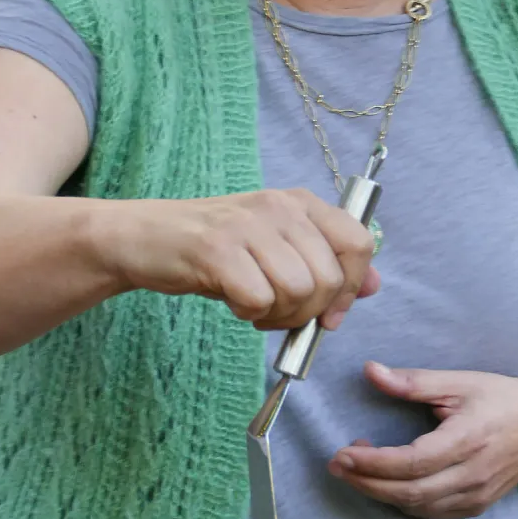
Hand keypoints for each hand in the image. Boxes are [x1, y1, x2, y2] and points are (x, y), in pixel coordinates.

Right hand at [110, 188, 377, 330]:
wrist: (143, 238)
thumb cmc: (214, 249)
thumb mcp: (276, 248)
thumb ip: (325, 262)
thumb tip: (374, 285)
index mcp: (300, 203)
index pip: (358, 244)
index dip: (351, 289)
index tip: (329, 314)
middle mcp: (279, 207)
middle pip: (329, 279)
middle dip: (308, 312)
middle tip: (277, 311)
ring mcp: (248, 226)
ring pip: (298, 291)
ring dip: (277, 315)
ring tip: (254, 305)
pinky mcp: (217, 250)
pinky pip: (258, 299)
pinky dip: (249, 313)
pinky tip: (233, 301)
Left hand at [326, 362, 517, 518]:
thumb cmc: (504, 399)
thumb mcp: (461, 382)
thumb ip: (414, 382)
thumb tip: (371, 371)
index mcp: (468, 440)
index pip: (412, 462)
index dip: (373, 463)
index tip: (343, 453)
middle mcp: (472, 475)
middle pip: (410, 492)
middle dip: (367, 482)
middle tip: (338, 466)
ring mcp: (476, 496)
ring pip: (419, 507)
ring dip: (381, 494)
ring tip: (355, 472)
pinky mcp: (477, 506)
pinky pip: (433, 513)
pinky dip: (404, 502)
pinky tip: (386, 485)